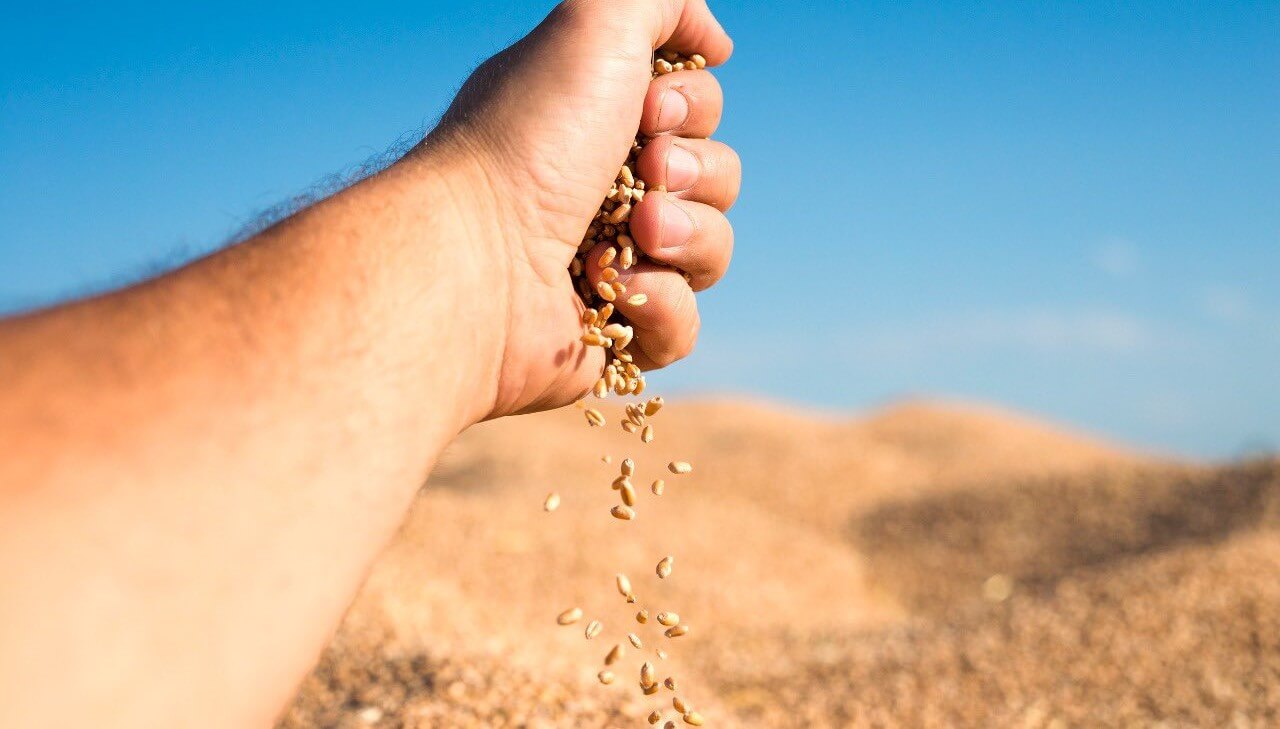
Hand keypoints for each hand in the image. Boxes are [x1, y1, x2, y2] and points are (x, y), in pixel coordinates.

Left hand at [413, 0, 738, 417]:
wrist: (475, 260)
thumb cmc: (525, 141)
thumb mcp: (594, 24)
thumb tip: (713, 41)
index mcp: (594, 123)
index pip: (696, 114)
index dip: (689, 109)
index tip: (646, 109)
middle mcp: (601, 191)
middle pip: (715, 179)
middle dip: (693, 172)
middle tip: (642, 172)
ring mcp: (609, 267)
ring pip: (710, 253)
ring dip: (682, 238)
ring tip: (628, 236)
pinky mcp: (610, 338)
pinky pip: (682, 328)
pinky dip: (660, 308)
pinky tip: (612, 294)